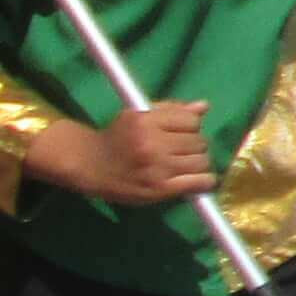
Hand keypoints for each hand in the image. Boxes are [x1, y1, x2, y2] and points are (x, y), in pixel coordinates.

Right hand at [26, 100, 215, 206]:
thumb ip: (171, 110)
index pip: (191, 121)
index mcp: (146, 121)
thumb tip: (204, 106)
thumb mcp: (138, 116)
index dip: (191, 127)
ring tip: (187, 165)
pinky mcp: (159, 189)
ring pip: (201, 161)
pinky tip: (199, 180)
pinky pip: (197, 182)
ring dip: (199, 163)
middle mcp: (152, 143)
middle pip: (198, 142)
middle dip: (195, 145)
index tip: (183, 133)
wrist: (91, 167)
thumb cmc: (117, 138)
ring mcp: (156, 167)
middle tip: (183, 151)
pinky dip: (203, 181)